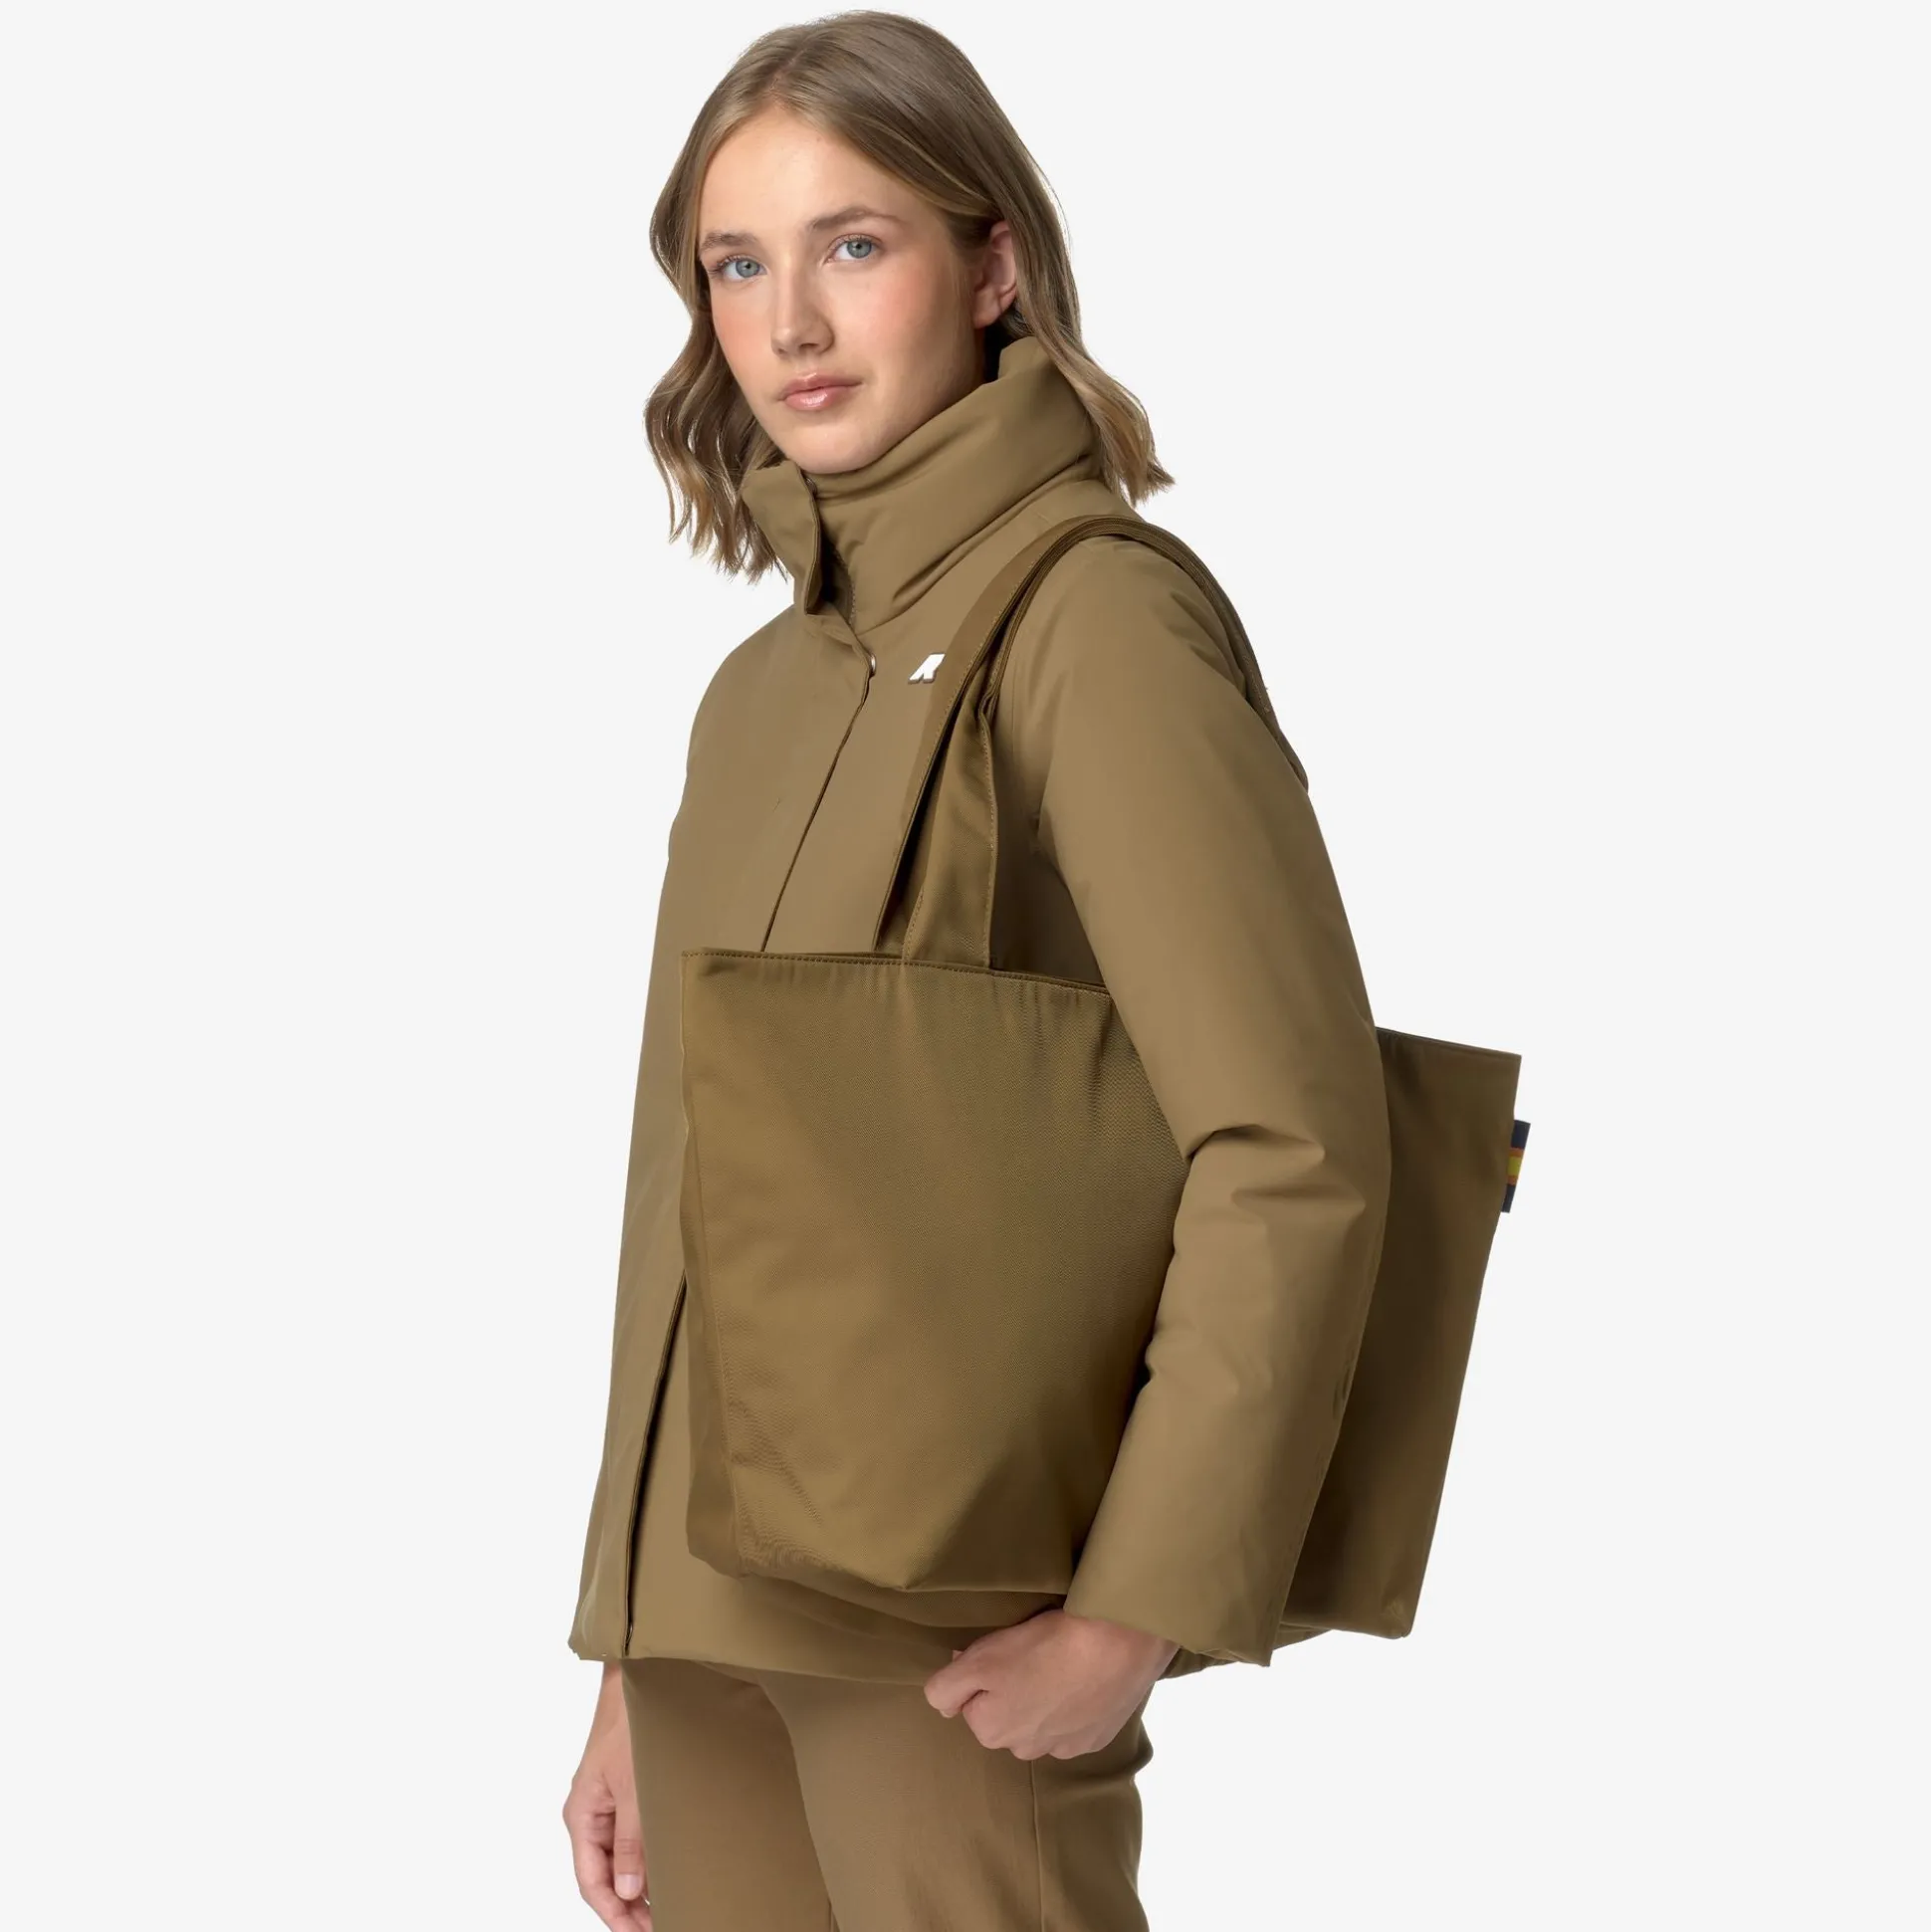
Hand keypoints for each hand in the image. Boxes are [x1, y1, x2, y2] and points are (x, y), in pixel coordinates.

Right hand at [563, 1662, 651, 1929]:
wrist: (640, 1681)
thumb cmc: (631, 1726)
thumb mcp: (634, 1790)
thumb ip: (631, 1842)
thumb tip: (630, 1892)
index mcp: (582, 1815)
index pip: (590, 1881)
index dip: (613, 1914)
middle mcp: (590, 1814)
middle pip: (603, 1875)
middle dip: (627, 1907)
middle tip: (658, 1926)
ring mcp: (606, 1803)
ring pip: (617, 1858)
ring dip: (637, 1885)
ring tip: (665, 1908)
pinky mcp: (624, 1792)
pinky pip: (629, 1836)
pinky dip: (644, 1858)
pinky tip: (664, 1871)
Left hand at [923, 1608, 1178, 1758]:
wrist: (1116, 1642)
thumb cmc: (1042, 1646)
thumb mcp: (979, 1658)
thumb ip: (947, 1687)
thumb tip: (944, 1703)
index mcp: (992, 1732)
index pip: (973, 1703)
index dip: (985, 1675)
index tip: (1003, 1653)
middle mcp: (1026, 1751)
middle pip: (1008, 1715)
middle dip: (1014, 1691)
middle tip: (1032, 1656)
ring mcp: (1065, 1748)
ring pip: (1041, 1722)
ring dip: (1045, 1700)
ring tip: (1061, 1665)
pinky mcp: (1098, 1738)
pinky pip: (1076, 1722)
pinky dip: (1076, 1704)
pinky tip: (1084, 1679)